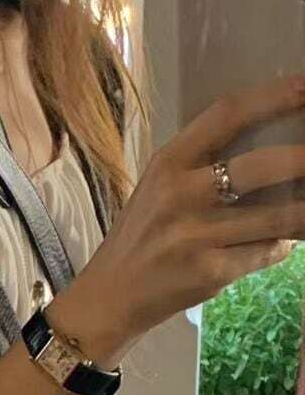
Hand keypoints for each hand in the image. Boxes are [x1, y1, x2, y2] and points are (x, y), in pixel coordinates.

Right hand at [49, 75, 304, 368]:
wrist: (109, 298)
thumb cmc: (141, 237)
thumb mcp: (158, 188)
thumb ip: (202, 166)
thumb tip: (272, 149)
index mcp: (168, 162)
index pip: (228, 114)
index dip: (274, 96)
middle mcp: (180, 194)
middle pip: (260, 165)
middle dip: (303, 160)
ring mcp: (195, 235)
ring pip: (275, 216)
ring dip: (304, 211)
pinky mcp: (209, 271)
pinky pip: (264, 252)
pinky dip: (281, 247)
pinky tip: (283, 244)